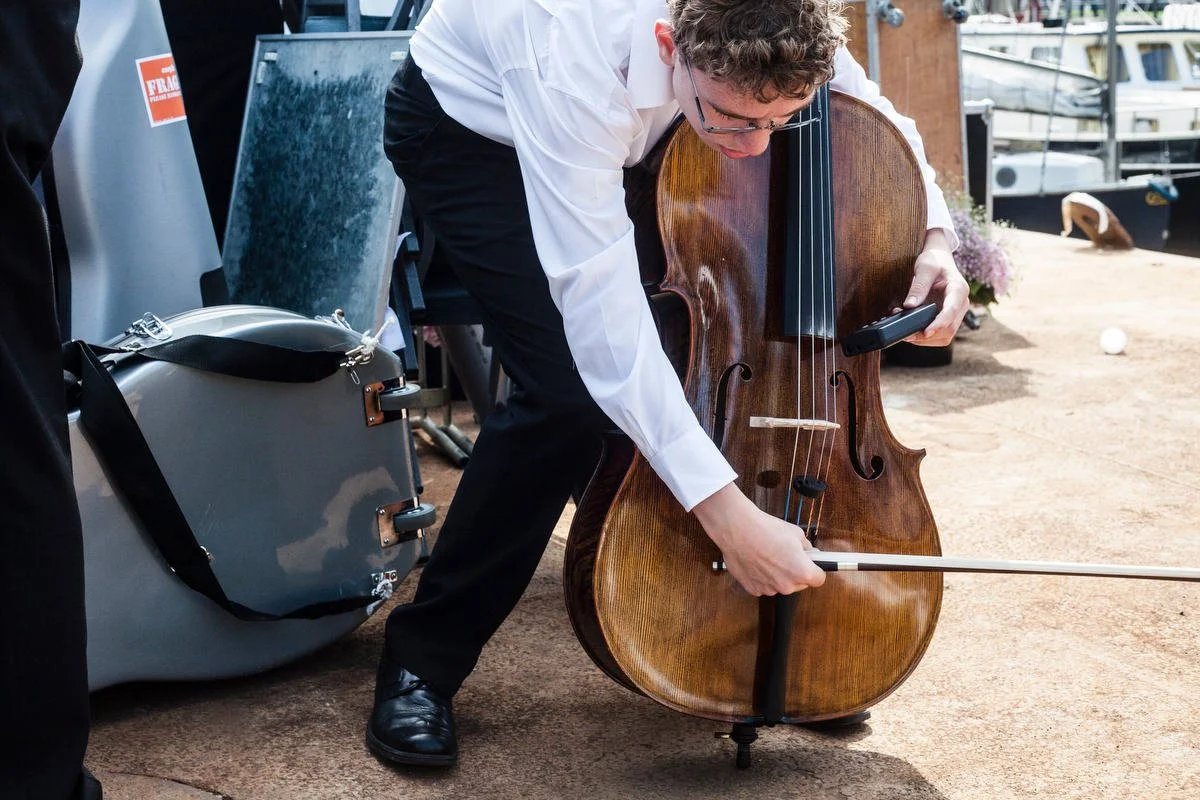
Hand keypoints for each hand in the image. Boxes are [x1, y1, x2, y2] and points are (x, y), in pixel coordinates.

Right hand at [692, 484, 826, 595]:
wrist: (738, 529)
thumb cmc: (765, 529)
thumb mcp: (796, 533)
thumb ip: (807, 548)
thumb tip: (810, 554)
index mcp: (802, 572)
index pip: (819, 579)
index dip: (816, 569)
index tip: (812, 565)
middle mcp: (787, 585)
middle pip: (799, 584)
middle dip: (796, 572)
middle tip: (786, 556)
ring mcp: (769, 589)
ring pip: (780, 585)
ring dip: (778, 575)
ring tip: (768, 556)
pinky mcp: (753, 589)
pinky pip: (764, 585)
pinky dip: (762, 577)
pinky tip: (757, 562)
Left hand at [900, 228, 968, 347]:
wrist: (939, 259)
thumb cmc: (934, 260)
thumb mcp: (925, 268)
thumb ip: (918, 287)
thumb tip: (909, 306)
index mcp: (959, 289)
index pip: (951, 311)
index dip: (939, 324)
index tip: (926, 332)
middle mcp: (961, 304)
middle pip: (949, 328)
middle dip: (927, 335)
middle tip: (905, 334)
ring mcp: (955, 313)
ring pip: (945, 336)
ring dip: (924, 339)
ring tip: (905, 332)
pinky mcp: (946, 318)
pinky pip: (938, 334)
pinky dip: (923, 336)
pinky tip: (910, 329)